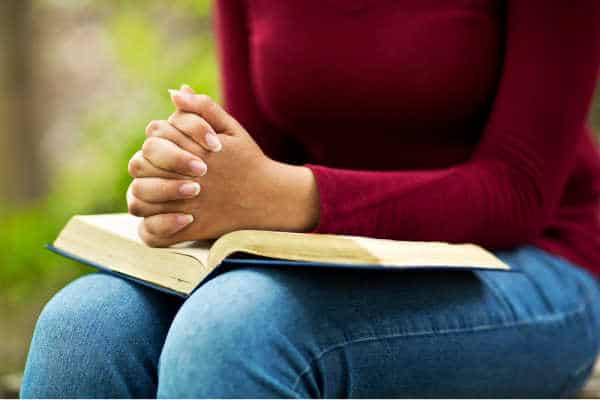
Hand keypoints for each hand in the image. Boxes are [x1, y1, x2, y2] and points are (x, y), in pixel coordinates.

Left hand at [127, 87, 318, 245]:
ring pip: (140, 196)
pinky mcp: (193, 228)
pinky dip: (151, 221)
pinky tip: (160, 211)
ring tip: (153, 187)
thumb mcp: (232, 129)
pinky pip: (155, 230)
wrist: (269, 199)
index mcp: (197, 150)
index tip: (169, 142)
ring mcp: (190, 204)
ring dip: (142, 190)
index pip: (155, 134)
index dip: (157, 136)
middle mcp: (190, 176)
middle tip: (157, 166)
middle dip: (145, 162)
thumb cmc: (248, 161)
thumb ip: (203, 108)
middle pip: (140, 163)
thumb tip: (175, 91)